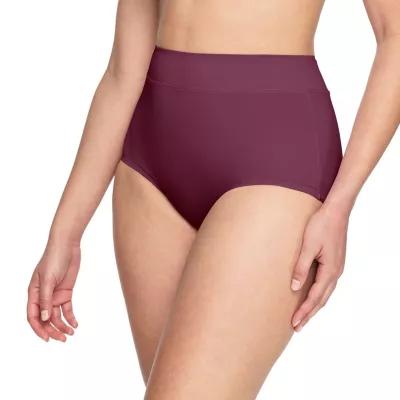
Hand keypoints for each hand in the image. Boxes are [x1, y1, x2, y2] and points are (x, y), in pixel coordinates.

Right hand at [27, 239, 80, 341]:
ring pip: (56, 316)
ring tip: (71, 333)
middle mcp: (43, 296)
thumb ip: (46, 299)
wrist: (68, 246)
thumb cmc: (54, 259)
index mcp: (33, 293)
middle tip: (63, 339)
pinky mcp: (65, 292)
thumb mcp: (48, 279)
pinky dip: (70, 317)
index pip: (33, 316)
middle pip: (45, 319)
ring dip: (63, 326)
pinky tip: (75, 324)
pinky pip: (66, 308)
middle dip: (53, 330)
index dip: (39, 329)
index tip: (48, 338)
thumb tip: (44, 318)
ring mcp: (54, 295)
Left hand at [290, 204, 348, 331]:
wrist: (336, 211)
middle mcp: (336, 273)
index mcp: (330, 271)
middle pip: (321, 300)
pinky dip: (318, 294)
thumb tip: (294, 287)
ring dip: (314, 306)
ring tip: (304, 316)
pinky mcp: (334, 262)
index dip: (304, 311)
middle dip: (309, 314)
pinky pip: (326, 284)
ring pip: (325, 293)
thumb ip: (301, 267)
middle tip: (297, 326)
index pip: (315, 297)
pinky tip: (312, 295)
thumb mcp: (308, 246)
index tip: (294, 323)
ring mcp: (336, 268)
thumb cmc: (321, 225)